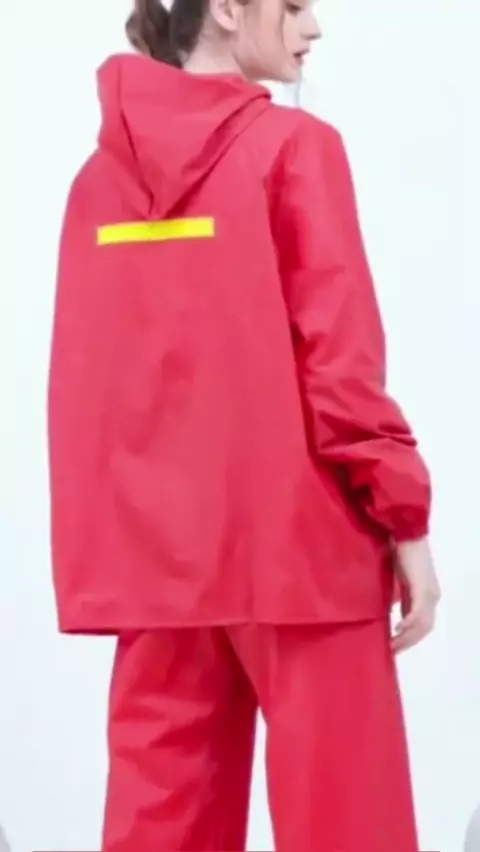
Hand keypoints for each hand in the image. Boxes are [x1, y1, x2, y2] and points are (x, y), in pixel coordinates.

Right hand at [391, 537, 440, 653]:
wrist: (404, 532)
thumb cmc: (399, 551)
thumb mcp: (398, 580)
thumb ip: (398, 596)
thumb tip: (388, 611)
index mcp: (427, 595)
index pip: (422, 624)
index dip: (410, 638)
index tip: (394, 646)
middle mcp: (432, 597)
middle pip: (424, 629)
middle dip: (408, 642)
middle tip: (392, 650)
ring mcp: (429, 594)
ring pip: (422, 625)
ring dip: (407, 637)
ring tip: (392, 644)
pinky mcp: (422, 589)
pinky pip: (417, 614)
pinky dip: (408, 625)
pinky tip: (397, 630)